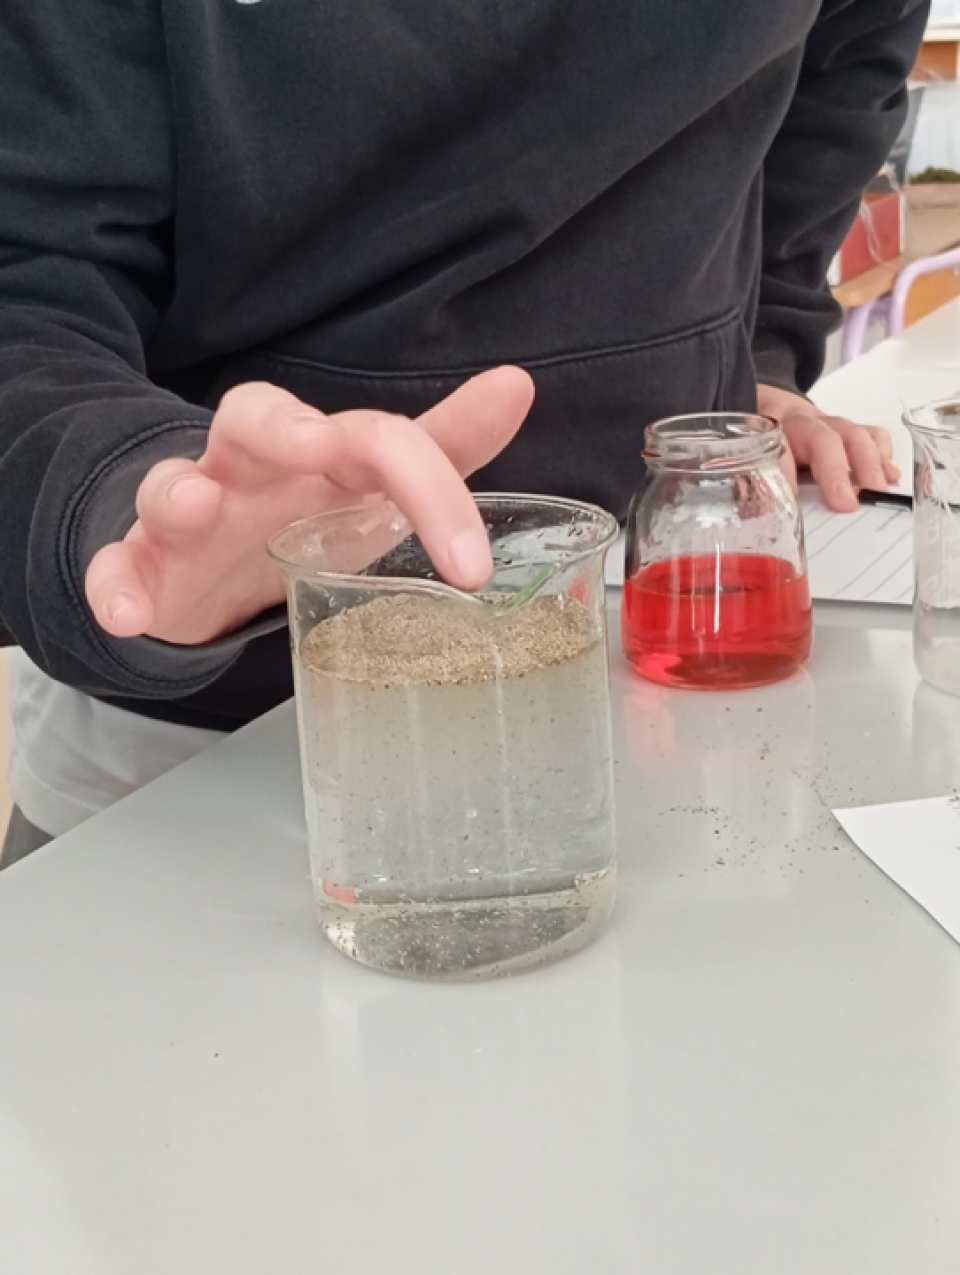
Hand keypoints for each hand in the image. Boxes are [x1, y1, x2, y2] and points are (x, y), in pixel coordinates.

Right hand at [85, 367, 534, 644]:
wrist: (206, 565)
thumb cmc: (299, 516)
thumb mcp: (371, 485)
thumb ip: (442, 446)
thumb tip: (517, 384)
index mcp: (317, 448)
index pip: (374, 439)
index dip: (428, 488)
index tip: (474, 567)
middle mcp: (249, 467)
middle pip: (253, 417)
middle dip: (280, 428)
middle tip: (311, 447)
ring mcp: (189, 515)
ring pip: (169, 482)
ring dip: (176, 491)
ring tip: (189, 507)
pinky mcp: (143, 563)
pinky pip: (115, 563)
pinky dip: (112, 583)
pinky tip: (122, 611)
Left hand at [757, 383, 899, 512]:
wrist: (775, 410)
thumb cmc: (764, 445)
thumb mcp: (750, 460)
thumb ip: (751, 484)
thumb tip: (759, 512)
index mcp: (771, 433)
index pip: (779, 451)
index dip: (786, 477)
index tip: (792, 507)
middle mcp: (803, 424)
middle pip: (823, 438)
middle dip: (836, 471)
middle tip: (847, 505)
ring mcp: (831, 424)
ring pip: (853, 434)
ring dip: (869, 464)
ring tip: (879, 492)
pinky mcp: (852, 430)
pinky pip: (873, 434)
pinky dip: (883, 455)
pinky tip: (889, 477)